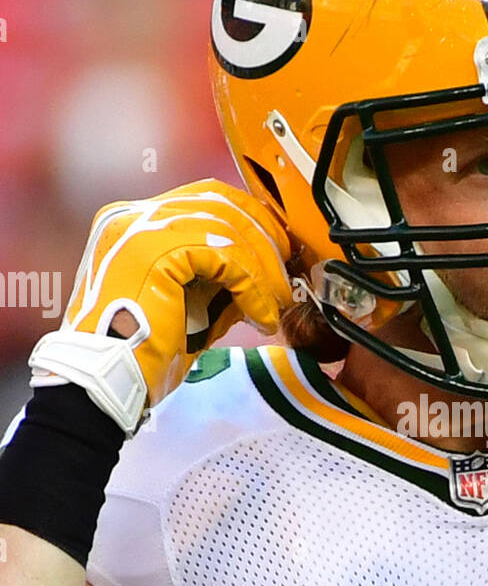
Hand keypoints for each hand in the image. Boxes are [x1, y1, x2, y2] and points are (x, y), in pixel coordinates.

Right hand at [29, 179, 292, 432]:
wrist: (103, 385)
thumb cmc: (140, 356)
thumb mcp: (190, 305)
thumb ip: (219, 280)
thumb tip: (265, 273)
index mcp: (134, 224)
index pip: (206, 200)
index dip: (251, 222)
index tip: (279, 254)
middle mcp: (132, 217)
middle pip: (220, 202)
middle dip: (264, 237)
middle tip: (287, 275)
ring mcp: (139, 229)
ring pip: (227, 227)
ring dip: (263, 267)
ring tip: (277, 303)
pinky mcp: (154, 252)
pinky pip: (224, 257)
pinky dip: (252, 287)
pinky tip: (261, 317)